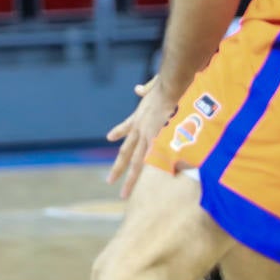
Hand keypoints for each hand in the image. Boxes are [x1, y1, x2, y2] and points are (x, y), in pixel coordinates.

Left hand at [105, 75, 178, 198]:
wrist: (170, 87)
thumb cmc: (165, 85)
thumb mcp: (152, 87)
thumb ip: (146, 90)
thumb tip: (138, 89)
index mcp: (139, 117)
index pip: (126, 127)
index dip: (118, 132)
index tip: (109, 138)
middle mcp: (140, 129)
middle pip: (126, 153)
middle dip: (118, 168)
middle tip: (109, 182)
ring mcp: (148, 137)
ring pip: (136, 162)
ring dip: (130, 178)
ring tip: (122, 193)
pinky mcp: (158, 140)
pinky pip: (155, 161)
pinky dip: (156, 172)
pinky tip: (154, 187)